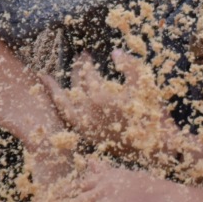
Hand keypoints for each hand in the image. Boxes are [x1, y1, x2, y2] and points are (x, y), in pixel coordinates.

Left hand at [45, 52, 181, 157]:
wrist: (157, 148)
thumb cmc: (153, 115)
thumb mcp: (144, 84)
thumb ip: (129, 65)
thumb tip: (115, 53)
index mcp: (99, 97)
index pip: (87, 74)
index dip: (86, 62)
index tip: (86, 53)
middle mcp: (87, 112)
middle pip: (75, 86)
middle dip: (76, 71)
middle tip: (78, 60)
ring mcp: (86, 127)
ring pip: (64, 105)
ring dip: (55, 91)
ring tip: (45, 80)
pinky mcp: (89, 137)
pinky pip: (69, 120)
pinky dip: (61, 109)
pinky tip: (61, 103)